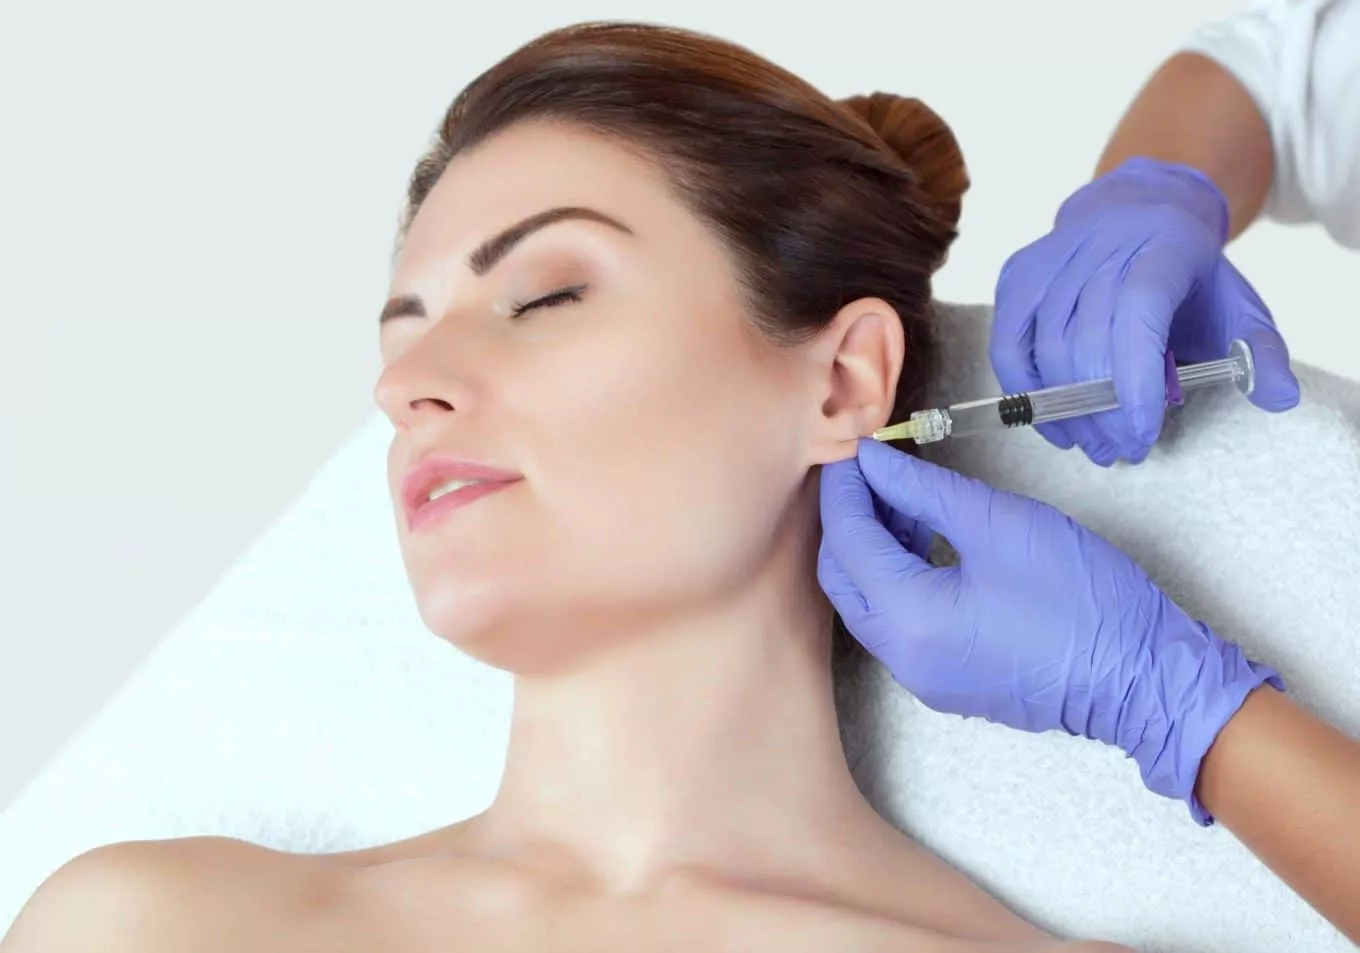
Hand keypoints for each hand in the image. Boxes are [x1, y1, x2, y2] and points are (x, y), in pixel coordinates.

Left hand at [818, 438, 1282, 820]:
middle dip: (849, 520)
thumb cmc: (1081, 599)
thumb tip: (874, 463)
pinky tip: (925, 540)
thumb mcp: (998, 522)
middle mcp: (901, 657)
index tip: (853, 450)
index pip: (848, 541)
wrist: (1142, 678)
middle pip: (843, 576)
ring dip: (874, 548)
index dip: (845, 489)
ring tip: (905, 498)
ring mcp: (922, 676)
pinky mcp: (946, 681)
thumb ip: (923, 489)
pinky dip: (898, 579)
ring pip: (868, 602)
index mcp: (909, 619)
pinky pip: (898, 624)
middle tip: (869, 472)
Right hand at [991, 157, 1299, 465]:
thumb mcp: (1236, 303)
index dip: (1134, 379)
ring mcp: (1053, 258)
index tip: (1142, 432)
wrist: (1137, 212)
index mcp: (1165, 245)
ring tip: (1094, 445)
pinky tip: (1054, 423)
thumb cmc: (1187, 274)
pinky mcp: (1019, 274)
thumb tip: (1280, 397)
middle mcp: (1101, 244)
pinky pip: (1009, 344)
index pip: (1139, 312)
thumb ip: (1260, 351)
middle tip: (1122, 451)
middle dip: (1103, 410)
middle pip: (1087, 340)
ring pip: (1045, 348)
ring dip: (1067, 410)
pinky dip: (1026, 392)